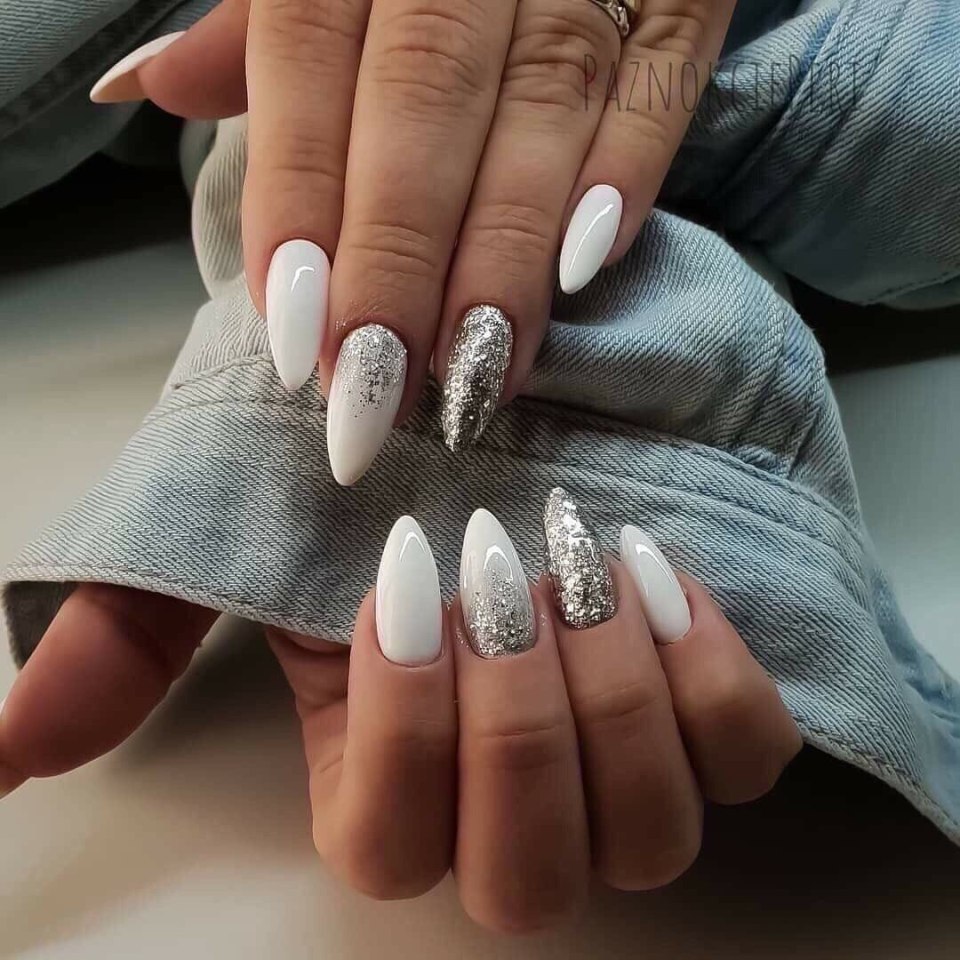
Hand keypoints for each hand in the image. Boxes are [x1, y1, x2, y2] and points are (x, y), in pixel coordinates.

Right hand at [0, 494, 799, 931]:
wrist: (487, 426)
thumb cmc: (364, 486)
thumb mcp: (241, 546)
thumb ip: (131, 642)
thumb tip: (8, 754)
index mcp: (386, 779)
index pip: (391, 848)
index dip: (402, 734)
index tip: (404, 576)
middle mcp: (507, 803)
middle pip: (528, 873)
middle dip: (517, 722)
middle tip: (502, 570)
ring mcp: (621, 767)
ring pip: (645, 835)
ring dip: (612, 698)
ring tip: (584, 564)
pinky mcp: (704, 709)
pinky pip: (739, 758)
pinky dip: (708, 680)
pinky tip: (657, 574)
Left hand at [91, 0, 737, 481]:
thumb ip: (250, 25)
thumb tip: (143, 87)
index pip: (306, 64)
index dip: (301, 205)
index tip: (299, 339)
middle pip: (423, 105)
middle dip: (399, 261)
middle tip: (380, 391)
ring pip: (540, 109)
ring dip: (506, 255)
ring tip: (477, 375)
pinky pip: (659, 77)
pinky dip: (630, 168)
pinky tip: (587, 267)